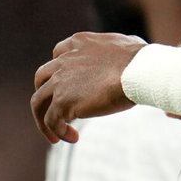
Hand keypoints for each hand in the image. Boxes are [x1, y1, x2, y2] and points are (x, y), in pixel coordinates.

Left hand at [31, 32, 147, 143]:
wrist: (139, 72)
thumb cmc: (142, 61)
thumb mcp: (127, 44)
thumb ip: (120, 48)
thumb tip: (134, 48)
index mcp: (78, 42)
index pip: (57, 54)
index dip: (60, 72)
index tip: (68, 87)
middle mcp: (64, 60)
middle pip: (41, 79)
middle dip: (46, 97)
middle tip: (57, 113)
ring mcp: (60, 81)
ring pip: (38, 102)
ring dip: (45, 120)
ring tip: (56, 136)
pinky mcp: (62, 101)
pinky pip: (51, 120)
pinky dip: (56, 131)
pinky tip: (72, 138)